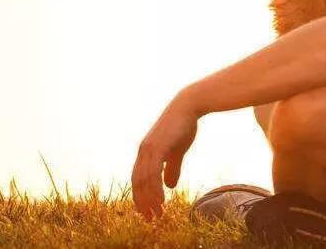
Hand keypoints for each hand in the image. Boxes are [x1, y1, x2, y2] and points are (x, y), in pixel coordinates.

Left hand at [131, 93, 198, 218]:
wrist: (188, 107)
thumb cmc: (183, 127)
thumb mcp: (177, 152)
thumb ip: (172, 168)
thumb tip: (169, 186)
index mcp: (146, 153)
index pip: (138, 179)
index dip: (141, 196)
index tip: (147, 211)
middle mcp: (143, 152)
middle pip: (137, 183)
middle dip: (142, 202)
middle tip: (150, 218)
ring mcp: (148, 149)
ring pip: (143, 181)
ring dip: (149, 199)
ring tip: (157, 213)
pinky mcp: (156, 148)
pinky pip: (152, 173)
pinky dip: (154, 188)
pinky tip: (161, 199)